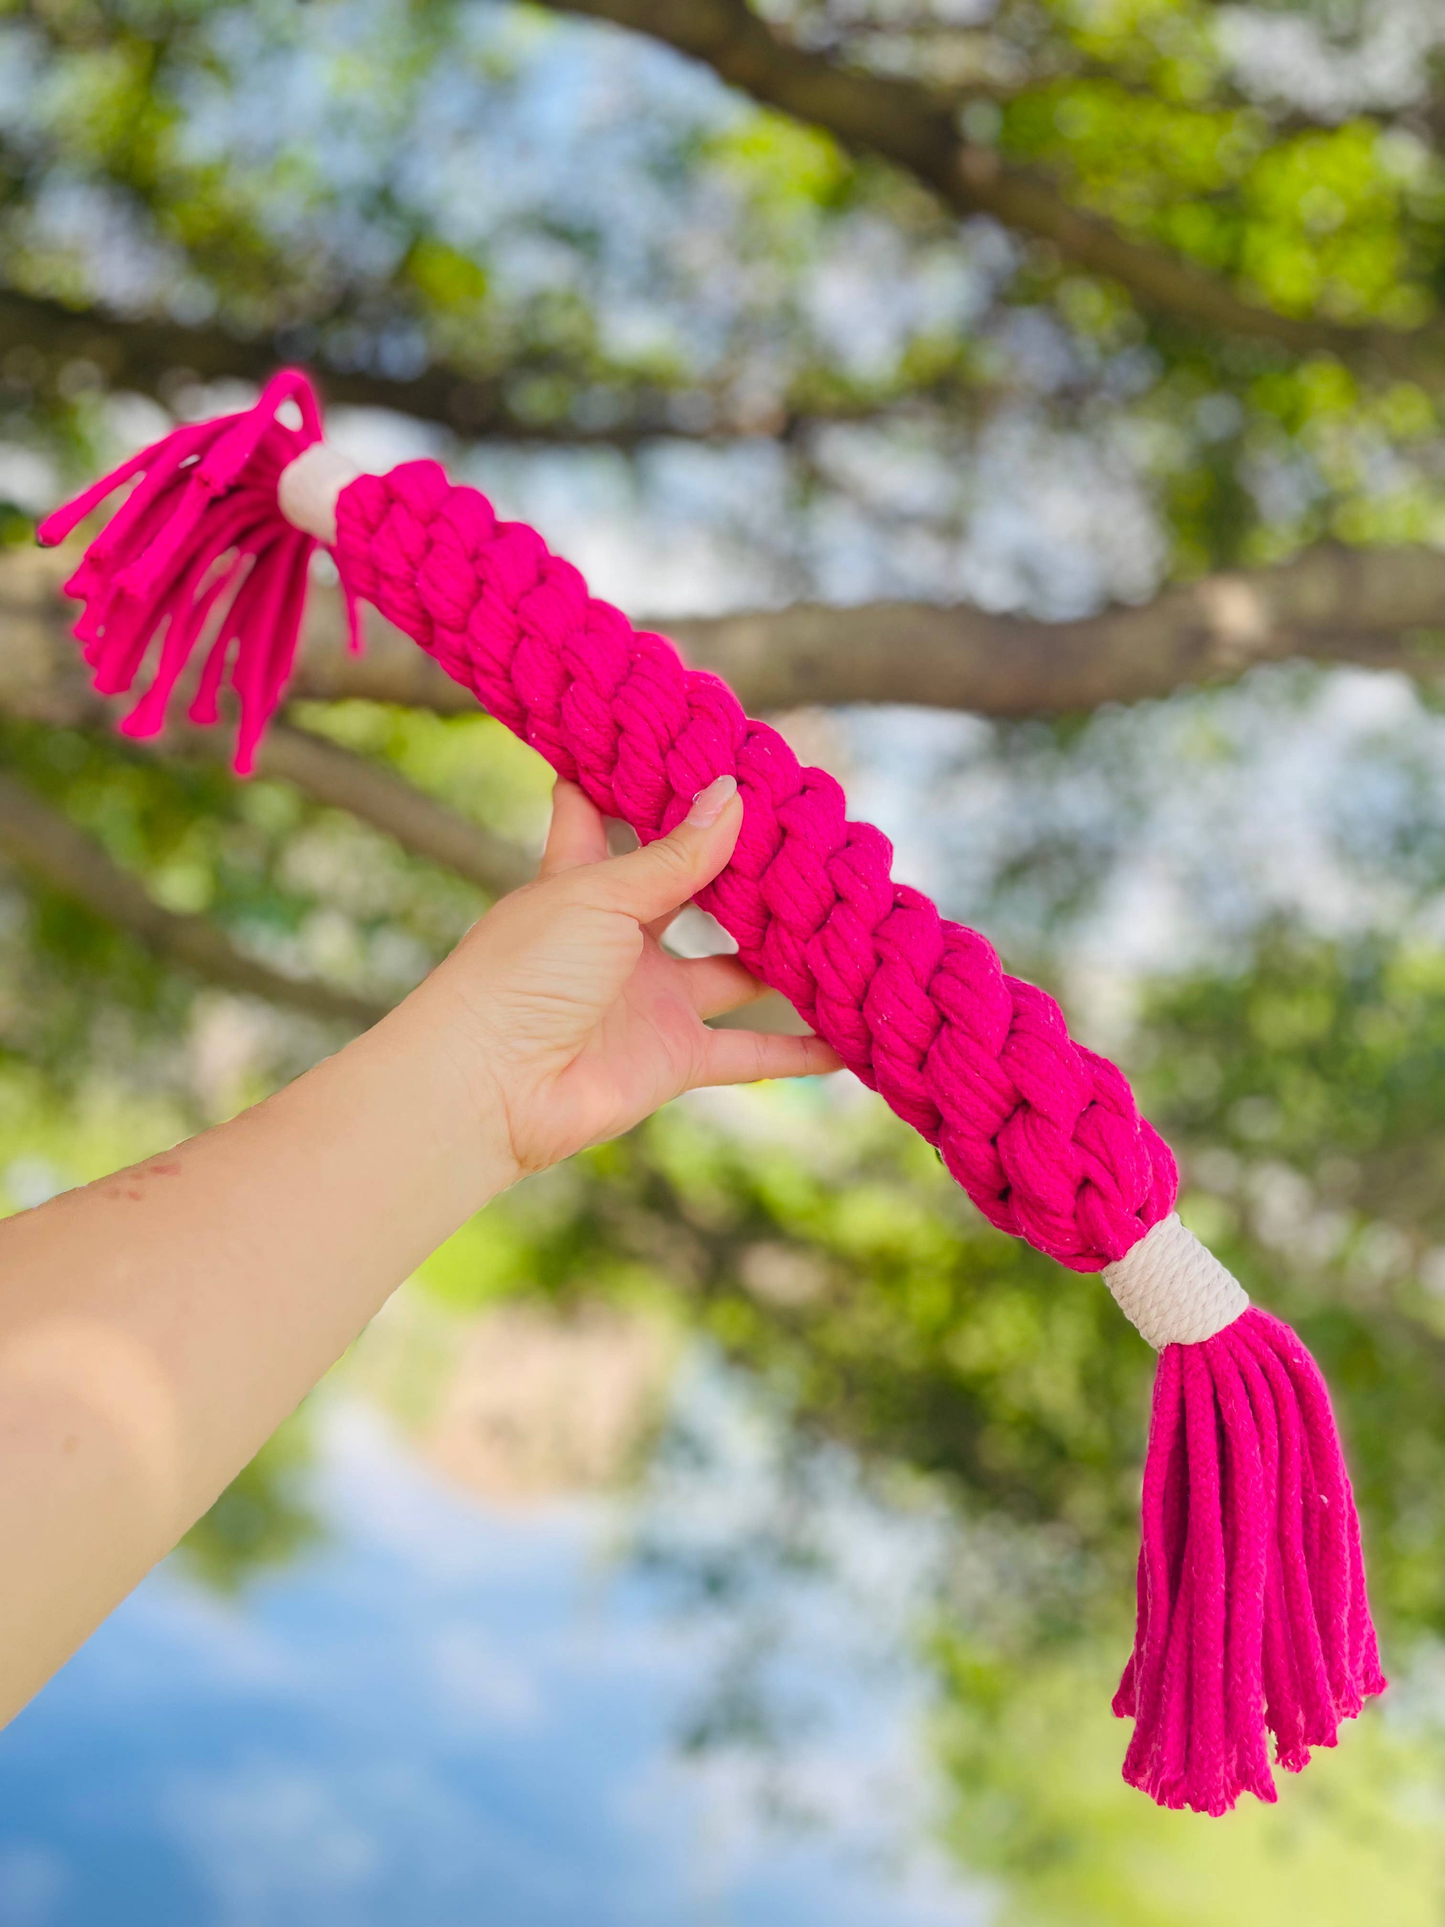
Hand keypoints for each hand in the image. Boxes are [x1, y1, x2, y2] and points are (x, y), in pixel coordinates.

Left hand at [422, 775, 842, 1182]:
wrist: (490, 1087)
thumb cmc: (522, 973)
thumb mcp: (599, 897)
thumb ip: (674, 857)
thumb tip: (732, 794)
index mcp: (581, 883)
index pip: (599, 814)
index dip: (630, 780)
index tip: (674, 740)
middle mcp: (620, 938)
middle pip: (690, 890)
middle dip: (739, 865)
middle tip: (801, 827)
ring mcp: (650, 999)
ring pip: (736, 972)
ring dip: (784, 955)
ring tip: (842, 919)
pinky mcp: (673, 1057)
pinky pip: (749, 1053)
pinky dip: (799, 1051)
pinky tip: (849, 1039)